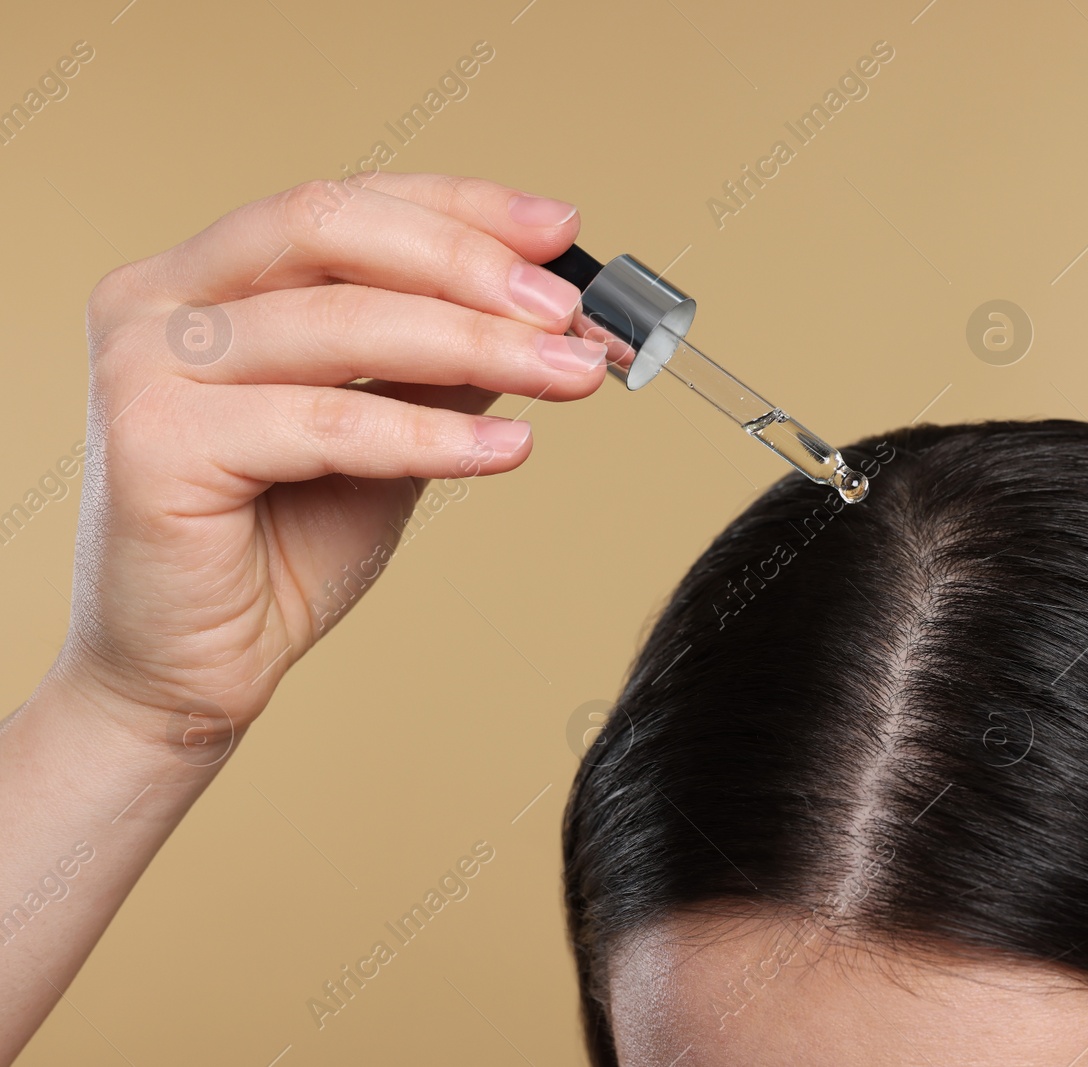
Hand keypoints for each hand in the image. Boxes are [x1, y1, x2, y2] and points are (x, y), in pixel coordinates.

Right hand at [54, 172, 607, 754]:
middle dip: (470, 264)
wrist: (193, 671)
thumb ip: (442, 365)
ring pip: (339, 326)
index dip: (461, 207)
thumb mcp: (386, 432)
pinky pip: (325, 424)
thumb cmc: (279, 547)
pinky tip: (508, 450)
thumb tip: (550, 312)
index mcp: (204, 276)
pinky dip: (429, 436)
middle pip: (332, 232)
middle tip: (568, 308)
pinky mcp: (153, 444)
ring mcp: (144, 366)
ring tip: (570, 375)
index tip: (562, 230)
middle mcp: (159, 301)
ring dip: (476, 345)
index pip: (346, 204)